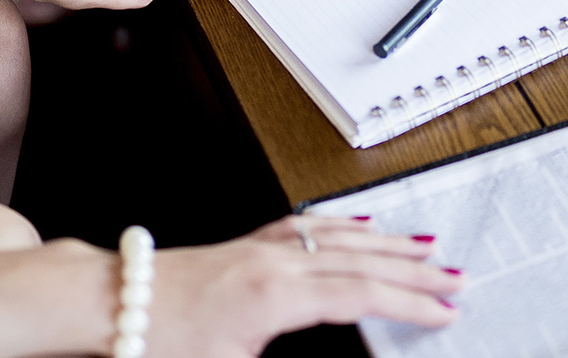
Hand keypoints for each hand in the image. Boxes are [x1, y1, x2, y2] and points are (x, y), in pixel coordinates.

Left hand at [146, 215, 462, 357]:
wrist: (112, 301)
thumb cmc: (160, 339)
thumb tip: (332, 357)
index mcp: (276, 293)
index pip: (361, 292)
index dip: (409, 301)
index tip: (444, 308)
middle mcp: (275, 260)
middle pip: (361, 259)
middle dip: (414, 270)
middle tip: (455, 277)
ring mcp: (262, 246)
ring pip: (340, 235)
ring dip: (388, 242)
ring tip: (427, 248)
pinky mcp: (250, 243)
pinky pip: (311, 225)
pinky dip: (345, 224)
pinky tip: (360, 223)